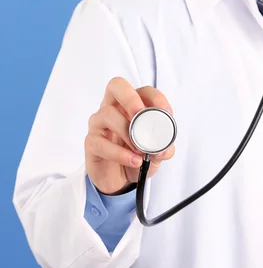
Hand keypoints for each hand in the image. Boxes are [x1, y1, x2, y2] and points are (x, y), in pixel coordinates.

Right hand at [85, 77, 175, 194]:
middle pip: (116, 86)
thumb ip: (163, 148)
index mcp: (132, 106)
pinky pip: (100, 142)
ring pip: (107, 114)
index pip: (143, 91)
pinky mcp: (91, 142)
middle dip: (130, 98)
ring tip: (141, 151)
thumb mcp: (156, 153)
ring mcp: (99, 123)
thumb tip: (164, 148)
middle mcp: (113, 108)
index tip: (166, 113)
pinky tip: (133, 160)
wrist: (120, 181)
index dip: (155, 98)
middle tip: (140, 114)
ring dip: (127, 132)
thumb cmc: (136, 157)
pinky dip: (119, 153)